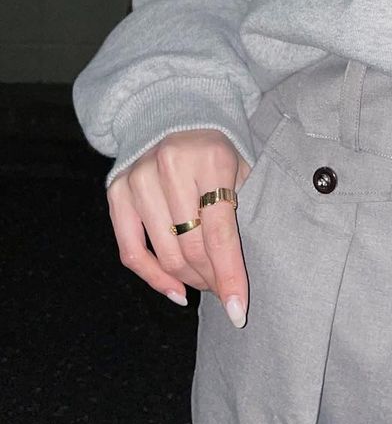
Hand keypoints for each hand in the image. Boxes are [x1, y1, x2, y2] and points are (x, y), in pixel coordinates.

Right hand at [106, 129, 252, 325]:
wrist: (177, 112)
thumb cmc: (217, 149)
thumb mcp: (241, 167)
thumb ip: (242, 209)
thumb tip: (239, 273)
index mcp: (211, 160)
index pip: (221, 233)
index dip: (230, 275)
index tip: (238, 311)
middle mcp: (170, 168)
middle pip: (192, 247)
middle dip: (212, 278)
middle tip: (226, 290)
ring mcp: (139, 179)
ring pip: (165, 253)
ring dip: (189, 279)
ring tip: (206, 284)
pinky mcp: (116, 191)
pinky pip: (131, 251)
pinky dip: (154, 277)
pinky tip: (175, 291)